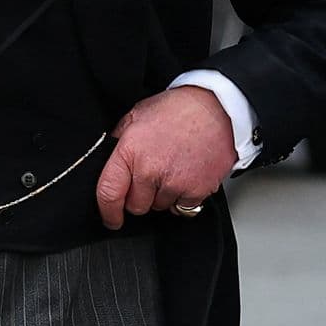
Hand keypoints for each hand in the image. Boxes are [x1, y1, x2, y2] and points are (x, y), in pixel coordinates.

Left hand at [95, 85, 234, 229]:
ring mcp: (174, 183)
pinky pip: (183, 208)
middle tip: (152, 174)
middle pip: (136, 206)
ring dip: (163, 195)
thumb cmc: (179, 109)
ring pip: (159, 207)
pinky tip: (187, 174)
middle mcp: (150, 171)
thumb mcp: (137, 114)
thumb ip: (119, 139)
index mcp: (130, 152)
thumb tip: (109, 157)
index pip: (109, 194)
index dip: (108, 211)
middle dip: (140, 196)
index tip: (111, 218)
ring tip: (173, 167)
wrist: (218, 108)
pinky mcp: (196, 191)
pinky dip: (184, 196)